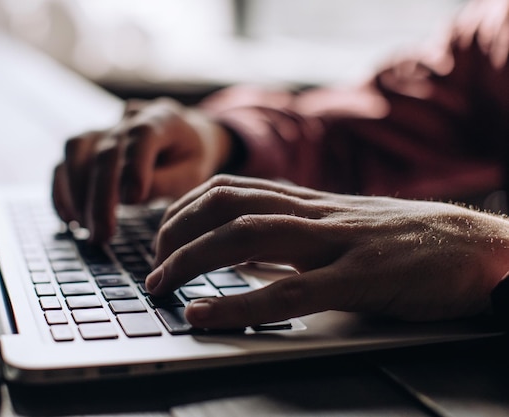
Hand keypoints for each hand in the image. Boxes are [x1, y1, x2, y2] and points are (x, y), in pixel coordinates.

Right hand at [52, 98, 231, 241]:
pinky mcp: (86, 144)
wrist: (184, 136)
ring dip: (77, 192)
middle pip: (106, 151)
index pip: (143, 135)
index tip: (133, 200)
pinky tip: (70, 219)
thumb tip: (130, 198)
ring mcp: (103, 128)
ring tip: (86, 228)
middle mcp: (128, 118)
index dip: (135, 166)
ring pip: (77, 149)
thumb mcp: (194, 172)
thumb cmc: (190, 159)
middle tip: (102, 234)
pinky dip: (62, 191)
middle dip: (101, 196)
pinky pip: (63, 162)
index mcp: (163, 118)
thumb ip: (167, 182)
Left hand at [146, 174, 508, 327]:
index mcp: (311, 202)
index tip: (163, 231)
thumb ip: (298, 235)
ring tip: (160, 285)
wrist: (478, 244)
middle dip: (177, 231)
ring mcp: (337, 243)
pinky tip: (204, 314)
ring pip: (247, 236)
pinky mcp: (361, 279)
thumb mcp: (343, 228)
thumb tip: (248, 259)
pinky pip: (288, 291)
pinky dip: (238, 304)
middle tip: (152, 264)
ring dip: (192, 260)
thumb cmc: (407, 241)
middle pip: (227, 205)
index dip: (187, 206)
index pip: (233, 188)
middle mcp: (315, 213)